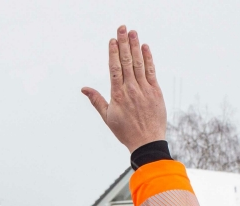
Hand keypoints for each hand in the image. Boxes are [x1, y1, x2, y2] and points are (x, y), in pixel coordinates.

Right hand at [82, 26, 166, 152]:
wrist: (147, 141)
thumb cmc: (125, 131)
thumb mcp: (107, 117)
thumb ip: (96, 100)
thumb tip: (84, 89)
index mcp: (117, 95)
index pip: (114, 69)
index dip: (113, 53)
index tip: (112, 40)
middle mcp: (131, 89)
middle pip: (126, 62)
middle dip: (124, 43)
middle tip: (122, 28)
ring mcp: (144, 89)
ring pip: (138, 63)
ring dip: (135, 46)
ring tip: (132, 32)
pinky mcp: (155, 91)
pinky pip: (151, 71)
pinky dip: (148, 58)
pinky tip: (145, 47)